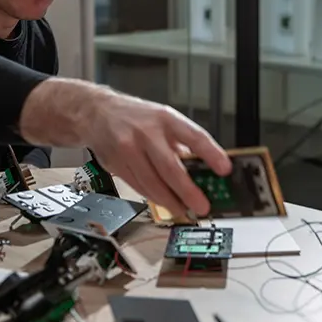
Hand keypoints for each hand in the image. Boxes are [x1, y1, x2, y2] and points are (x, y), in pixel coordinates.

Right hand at [87, 91, 230, 217]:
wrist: (96, 112)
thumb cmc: (135, 116)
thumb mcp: (162, 119)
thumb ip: (180, 141)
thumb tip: (201, 166)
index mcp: (166, 119)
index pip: (194, 136)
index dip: (211, 153)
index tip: (224, 169)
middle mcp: (147, 132)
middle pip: (170, 167)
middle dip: (188, 191)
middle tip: (201, 205)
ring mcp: (129, 148)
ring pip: (152, 182)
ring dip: (170, 200)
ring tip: (183, 209)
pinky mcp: (116, 163)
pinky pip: (138, 186)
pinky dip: (153, 197)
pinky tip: (163, 202)